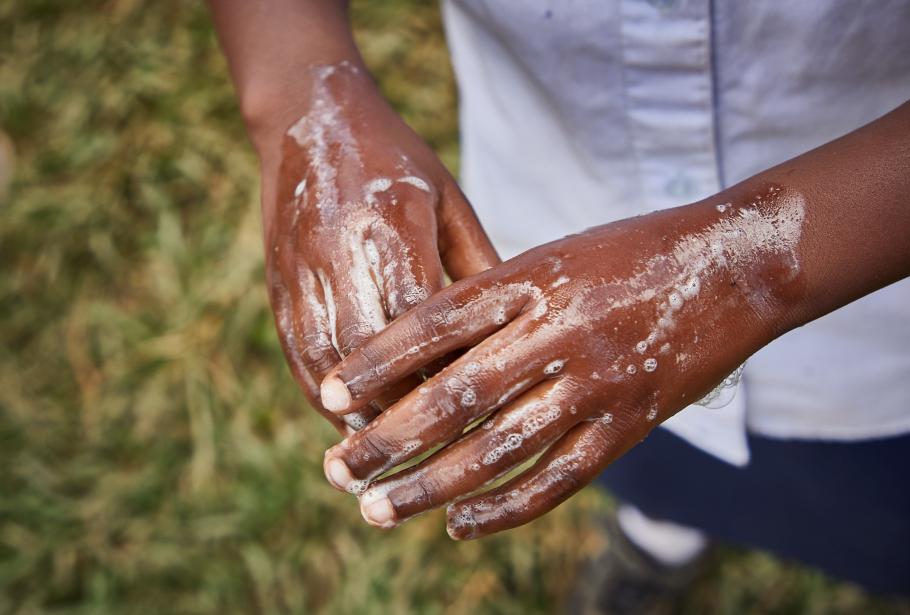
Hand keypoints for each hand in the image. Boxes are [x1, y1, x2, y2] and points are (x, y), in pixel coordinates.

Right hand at [262, 62, 497, 433]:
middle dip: (395, 412)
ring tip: (379, 458)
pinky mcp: (278, 282)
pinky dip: (318, 391)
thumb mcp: (449, 201)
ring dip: (351, 415)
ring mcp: (302, 271)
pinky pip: (296, 350)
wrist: (311, 118)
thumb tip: (516, 329)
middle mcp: (341, 256)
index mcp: (392, 231)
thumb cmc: (397, 160)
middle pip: (368, 355)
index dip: (440, 376)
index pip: (418, 324)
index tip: (468, 420)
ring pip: (324, 363)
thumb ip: (478, 264)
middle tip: (425, 457)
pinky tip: (341, 421)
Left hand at [318, 185, 806, 536]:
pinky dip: (506, 506)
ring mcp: (595, 382)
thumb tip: (423, 348)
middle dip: (388, 437)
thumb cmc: (634, 253)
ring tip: (379, 509)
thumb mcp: (555, 254)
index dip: (376, 362)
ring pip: (499, 447)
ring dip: (433, 485)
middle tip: (337, 469)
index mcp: (532, 278)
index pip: (434, 324)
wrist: (733, 267)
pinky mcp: (629, 424)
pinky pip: (559, 477)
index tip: (326, 395)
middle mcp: (557, 331)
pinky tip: (460, 524)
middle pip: (455, 395)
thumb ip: (496, 296)